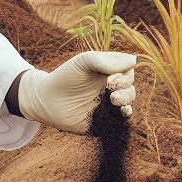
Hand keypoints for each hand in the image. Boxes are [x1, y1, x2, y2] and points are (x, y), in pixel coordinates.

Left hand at [16, 51, 136, 133]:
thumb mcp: (84, 61)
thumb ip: (106, 60)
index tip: (112, 78)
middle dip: (126, 89)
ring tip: (114, 100)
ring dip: (127, 100)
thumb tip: (134, 60)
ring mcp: (108, 105)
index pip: (128, 72)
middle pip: (130, 88)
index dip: (125, 75)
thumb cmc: (65, 76)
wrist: (47, 99)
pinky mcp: (105, 120)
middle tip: (113, 91)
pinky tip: (122, 111)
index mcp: (108, 72)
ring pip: (128, 102)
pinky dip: (125, 115)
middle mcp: (111, 88)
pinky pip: (121, 119)